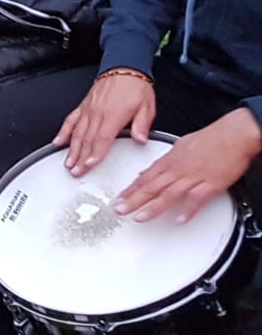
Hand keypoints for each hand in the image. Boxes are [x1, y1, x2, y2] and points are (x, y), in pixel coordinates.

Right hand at [53, 70, 155, 174]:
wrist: (124, 68)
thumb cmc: (135, 87)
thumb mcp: (147, 107)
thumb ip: (142, 125)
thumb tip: (140, 139)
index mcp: (113, 115)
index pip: (102, 138)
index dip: (95, 153)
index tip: (89, 165)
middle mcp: (98, 113)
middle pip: (86, 139)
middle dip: (80, 158)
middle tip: (76, 171)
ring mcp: (88, 110)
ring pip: (77, 133)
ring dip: (71, 149)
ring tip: (68, 162)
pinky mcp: (84, 106)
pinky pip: (70, 120)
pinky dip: (63, 132)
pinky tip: (58, 142)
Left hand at [114, 110, 261, 222]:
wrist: (234, 134)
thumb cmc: (210, 138)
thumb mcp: (180, 145)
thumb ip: (166, 161)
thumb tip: (152, 171)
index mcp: (170, 160)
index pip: (145, 177)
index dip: (130, 190)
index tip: (119, 199)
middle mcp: (178, 169)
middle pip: (151, 186)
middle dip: (133, 200)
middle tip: (119, 210)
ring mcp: (193, 177)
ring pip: (168, 194)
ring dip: (152, 207)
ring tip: (139, 217)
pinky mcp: (211, 183)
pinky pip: (196, 199)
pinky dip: (188, 210)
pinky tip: (180, 219)